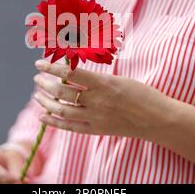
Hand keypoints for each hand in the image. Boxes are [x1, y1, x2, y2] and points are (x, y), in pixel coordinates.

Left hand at [33, 59, 166, 138]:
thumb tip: (73, 72)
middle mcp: (97, 100)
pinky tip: (43, 116)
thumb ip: (96, 78)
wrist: (157, 119)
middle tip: (37, 79)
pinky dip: (54, 122)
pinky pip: (70, 127)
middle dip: (45, 84)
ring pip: (62, 110)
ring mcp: (95, 117)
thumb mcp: (119, 78)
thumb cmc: (141, 94)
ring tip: (37, 95)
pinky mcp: (96, 130)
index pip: (71, 73)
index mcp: (104, 83)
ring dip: (46, 102)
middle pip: (62, 91)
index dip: (52, 67)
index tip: (40, 63)